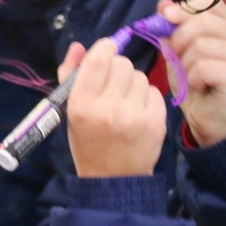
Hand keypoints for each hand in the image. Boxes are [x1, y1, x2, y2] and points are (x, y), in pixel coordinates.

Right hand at [60, 38, 167, 177]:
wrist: (113, 179)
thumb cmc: (88, 141)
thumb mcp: (70, 111)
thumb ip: (71, 75)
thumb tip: (79, 46)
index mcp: (82, 106)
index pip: (98, 60)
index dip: (104, 48)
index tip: (107, 49)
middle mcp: (108, 109)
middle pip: (122, 64)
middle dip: (118, 69)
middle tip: (114, 85)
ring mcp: (134, 116)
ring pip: (140, 76)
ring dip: (133, 84)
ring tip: (125, 102)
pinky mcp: (155, 122)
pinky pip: (155, 91)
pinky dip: (147, 97)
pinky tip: (138, 112)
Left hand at [158, 0, 225, 146]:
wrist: (207, 119)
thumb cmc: (194, 84)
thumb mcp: (176, 52)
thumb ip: (171, 29)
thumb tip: (163, 4)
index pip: (209, 2)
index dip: (184, 8)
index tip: (166, 19)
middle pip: (202, 21)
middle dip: (179, 39)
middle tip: (175, 58)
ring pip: (200, 45)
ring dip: (185, 64)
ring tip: (189, 77)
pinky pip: (203, 67)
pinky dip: (192, 78)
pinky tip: (198, 86)